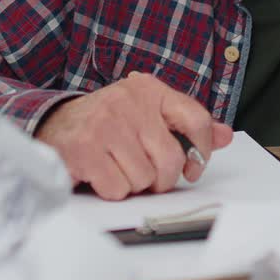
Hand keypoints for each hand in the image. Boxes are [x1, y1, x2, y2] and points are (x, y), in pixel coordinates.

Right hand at [34, 71, 233, 199]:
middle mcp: (128, 102)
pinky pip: (118, 188)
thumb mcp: (147, 114)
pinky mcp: (85, 148)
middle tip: (145, 174)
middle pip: (170, 160)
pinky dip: (111, 190)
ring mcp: (105, 124)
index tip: (194, 168)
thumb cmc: (107, 123)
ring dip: (132, 184)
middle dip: (160, 179)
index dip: (201, 151)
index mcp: (149, 89)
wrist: (54, 124)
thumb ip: (185, 125)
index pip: (195, 118)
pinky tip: (100, 173)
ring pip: (143, 179)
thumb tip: (225, 136)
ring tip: (116, 167)